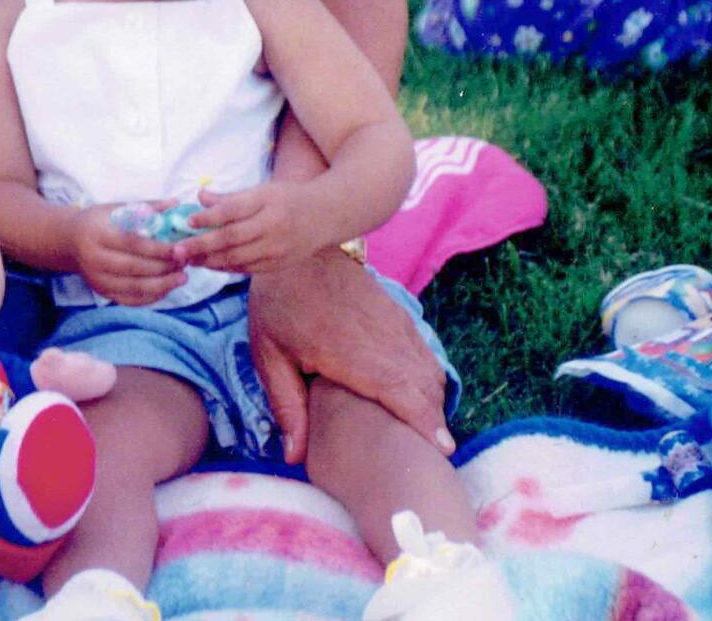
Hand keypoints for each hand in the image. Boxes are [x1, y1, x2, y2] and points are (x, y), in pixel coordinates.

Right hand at [71, 206, 185, 306]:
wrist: (69, 241)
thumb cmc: (98, 221)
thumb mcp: (117, 208)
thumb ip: (147, 207)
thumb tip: (176, 204)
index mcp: (98, 234)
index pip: (134, 244)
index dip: (160, 249)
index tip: (181, 249)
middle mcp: (95, 260)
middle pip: (135, 268)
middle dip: (164, 268)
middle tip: (186, 262)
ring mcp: (97, 280)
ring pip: (133, 288)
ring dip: (162, 285)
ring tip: (182, 278)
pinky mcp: (101, 293)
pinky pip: (129, 300)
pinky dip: (150, 297)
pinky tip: (166, 288)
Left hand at [174, 184, 325, 275]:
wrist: (327, 216)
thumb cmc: (289, 198)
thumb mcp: (263, 190)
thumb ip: (231, 198)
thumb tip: (200, 197)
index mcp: (267, 202)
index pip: (232, 211)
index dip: (208, 217)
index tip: (188, 221)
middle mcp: (273, 226)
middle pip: (231, 239)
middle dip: (201, 245)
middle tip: (178, 250)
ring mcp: (277, 248)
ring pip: (237, 258)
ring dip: (210, 260)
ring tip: (190, 259)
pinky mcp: (278, 264)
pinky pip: (247, 268)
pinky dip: (227, 267)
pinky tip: (211, 264)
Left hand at [246, 251, 450, 464]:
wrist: (301, 251)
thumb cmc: (280, 304)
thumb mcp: (269, 356)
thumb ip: (287, 405)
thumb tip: (295, 457)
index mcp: (352, 352)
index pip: (402, 391)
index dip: (425, 422)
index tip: (442, 450)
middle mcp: (384, 338)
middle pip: (426, 387)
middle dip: (434, 423)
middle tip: (430, 459)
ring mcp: (396, 324)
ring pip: (431, 370)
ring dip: (433, 403)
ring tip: (426, 437)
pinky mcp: (400, 316)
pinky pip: (426, 354)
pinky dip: (429, 381)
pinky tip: (419, 402)